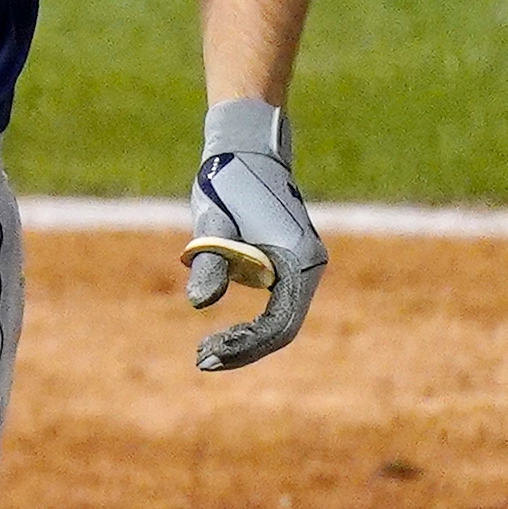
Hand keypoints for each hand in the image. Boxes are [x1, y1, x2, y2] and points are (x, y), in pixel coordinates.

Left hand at [182, 98, 326, 370]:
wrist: (245, 147)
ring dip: (247, 340)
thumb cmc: (228, 181)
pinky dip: (251, 323)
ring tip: (205, 351)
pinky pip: (276, 305)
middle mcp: (308, 267)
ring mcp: (301, 266)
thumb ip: (210, 262)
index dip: (245, 347)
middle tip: (201, 360)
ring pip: (280, 320)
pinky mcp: (289, 263)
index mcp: (300, 262)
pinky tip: (223, 332)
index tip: (208, 355)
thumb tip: (198, 303)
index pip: (279, 325)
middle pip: (282, 328)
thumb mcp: (213, 223)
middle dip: (244, 349)